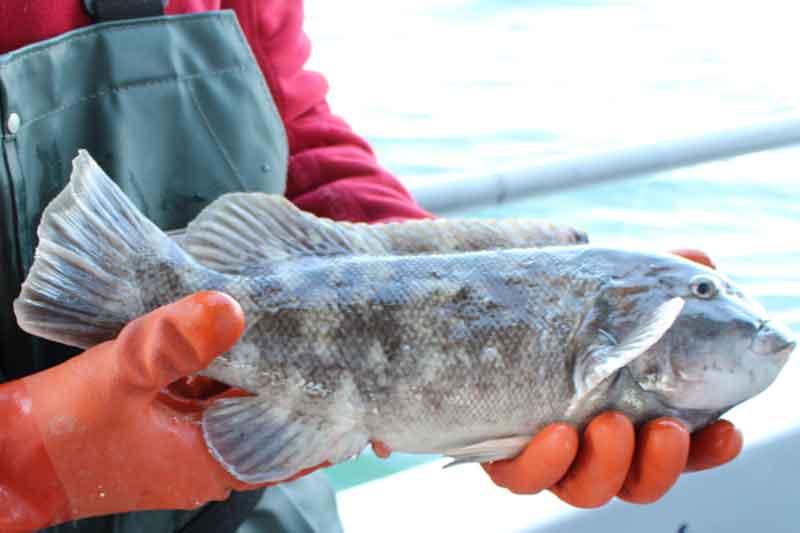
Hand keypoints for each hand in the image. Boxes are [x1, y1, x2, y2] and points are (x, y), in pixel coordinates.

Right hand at [0, 292, 321, 530]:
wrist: (8, 464)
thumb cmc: (62, 431)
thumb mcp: (122, 374)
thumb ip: (177, 340)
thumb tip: (233, 307)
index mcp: (212, 462)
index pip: (292, 442)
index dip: (324, 410)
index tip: (353, 378)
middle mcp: (209, 462)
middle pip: (270, 419)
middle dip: (293, 381)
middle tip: (325, 338)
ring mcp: (187, 450)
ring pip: (239, 407)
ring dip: (254, 373)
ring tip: (287, 327)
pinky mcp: (168, 435)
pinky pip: (209, 401)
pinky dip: (220, 374)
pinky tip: (229, 334)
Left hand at [481, 248, 741, 506]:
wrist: (487, 319)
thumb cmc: (559, 314)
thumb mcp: (607, 294)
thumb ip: (653, 284)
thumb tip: (700, 259)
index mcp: (630, 417)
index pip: (678, 449)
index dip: (706, 450)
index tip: (727, 432)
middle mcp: (593, 446)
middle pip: (635, 481)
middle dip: (657, 464)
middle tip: (664, 427)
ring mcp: (550, 454)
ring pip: (584, 488)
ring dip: (605, 466)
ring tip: (609, 424)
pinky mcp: (504, 454)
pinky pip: (522, 478)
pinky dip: (541, 465)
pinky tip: (557, 435)